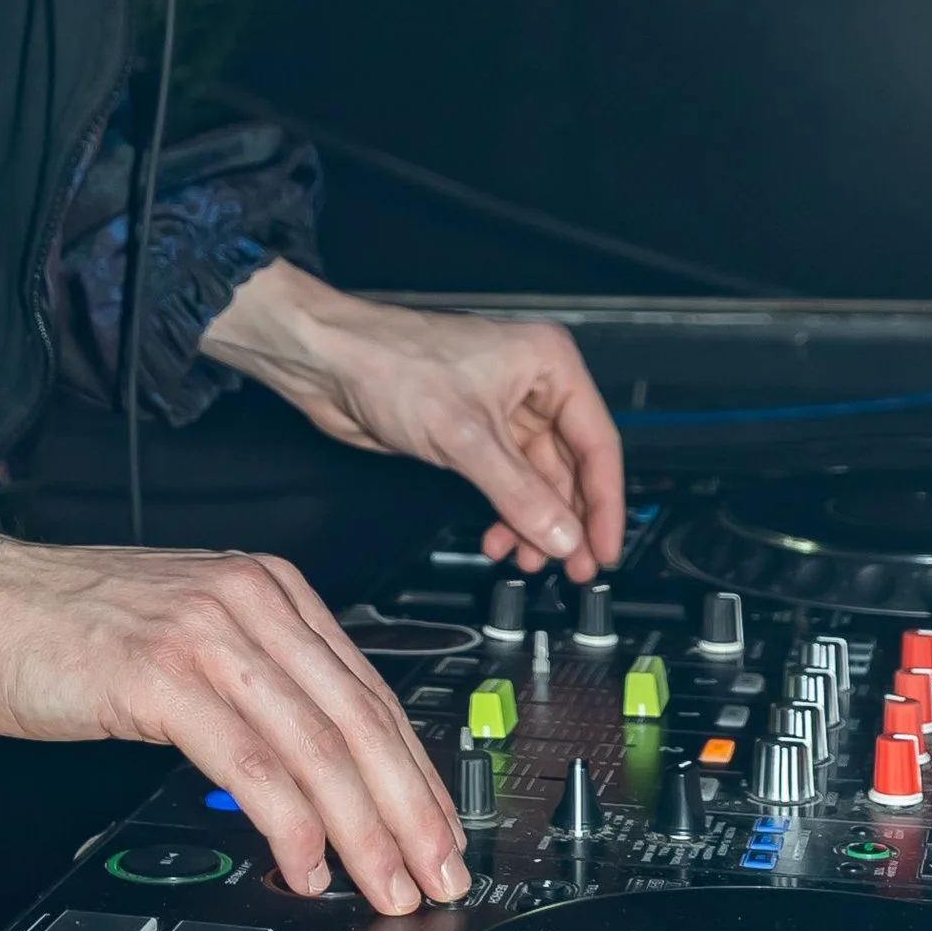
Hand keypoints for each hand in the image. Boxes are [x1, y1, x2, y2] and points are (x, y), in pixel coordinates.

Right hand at [0, 501, 469, 918]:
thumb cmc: (57, 624)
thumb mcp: (182, 632)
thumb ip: (251, 678)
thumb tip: (310, 761)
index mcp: (268, 589)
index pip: (370, 690)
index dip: (414, 771)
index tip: (439, 832)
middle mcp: (251, 601)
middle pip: (361, 719)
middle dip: (411, 810)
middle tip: (437, 875)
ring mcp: (208, 634)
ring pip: (317, 745)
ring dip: (364, 829)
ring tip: (386, 885)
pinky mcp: (161, 674)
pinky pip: (249, 762)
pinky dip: (290, 823)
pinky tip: (306, 865)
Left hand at [200, 264, 625, 583]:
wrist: (327, 363)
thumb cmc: (391, 363)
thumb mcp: (466, 438)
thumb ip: (520, 495)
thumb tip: (563, 536)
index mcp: (548, 364)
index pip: (597, 443)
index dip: (604, 503)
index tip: (605, 548)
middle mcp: (531, 384)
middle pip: (570, 466)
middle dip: (568, 520)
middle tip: (574, 567)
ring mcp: (500, 410)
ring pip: (536, 480)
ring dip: (534, 523)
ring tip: (530, 560)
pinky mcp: (469, 433)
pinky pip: (504, 483)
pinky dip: (505, 513)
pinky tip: (498, 538)